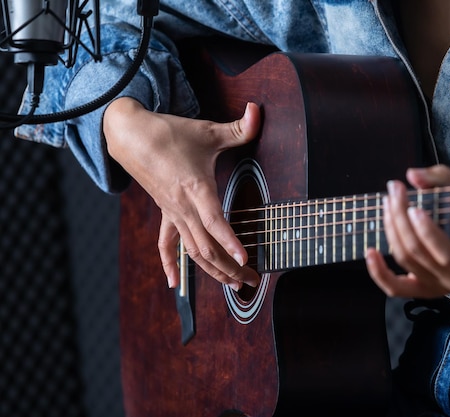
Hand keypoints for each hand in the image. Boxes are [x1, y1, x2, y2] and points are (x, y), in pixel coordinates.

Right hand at [104, 97, 260, 289]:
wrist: (130, 135)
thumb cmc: (170, 134)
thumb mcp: (208, 130)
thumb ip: (239, 127)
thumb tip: (258, 111)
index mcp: (196, 188)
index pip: (215, 222)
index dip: (229, 242)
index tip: (245, 259)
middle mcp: (183, 207)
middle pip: (206, 247)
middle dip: (230, 268)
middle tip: (253, 281)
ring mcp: (173, 213)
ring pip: (192, 251)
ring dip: (212, 270)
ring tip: (233, 284)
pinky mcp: (165, 213)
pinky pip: (166, 244)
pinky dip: (170, 264)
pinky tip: (174, 283)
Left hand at [365, 165, 449, 311]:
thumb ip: (443, 180)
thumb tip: (412, 175)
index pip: (446, 253)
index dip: (427, 231)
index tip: (414, 207)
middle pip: (417, 252)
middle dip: (400, 218)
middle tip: (394, 191)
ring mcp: (436, 288)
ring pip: (404, 260)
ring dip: (391, 229)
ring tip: (388, 203)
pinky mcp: (421, 291)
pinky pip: (394, 287)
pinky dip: (378, 271)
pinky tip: (370, 251)